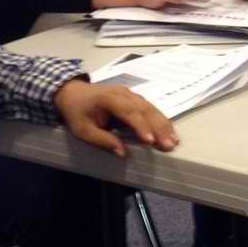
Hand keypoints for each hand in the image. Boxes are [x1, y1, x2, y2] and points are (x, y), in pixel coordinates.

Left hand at [55, 78, 177, 158]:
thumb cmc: (77, 112)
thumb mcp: (83, 130)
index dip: (141, 126)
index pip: (129, 112)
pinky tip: (169, 130)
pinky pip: (150, 107)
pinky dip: (160, 119)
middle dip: (159, 128)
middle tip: (170, 144)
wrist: (72, 92)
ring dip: (163, 124)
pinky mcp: (134, 97)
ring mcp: (130, 93)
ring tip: (174, 140)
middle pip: (145, 109)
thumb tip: (123, 154)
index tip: (151, 141)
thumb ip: (103, 140)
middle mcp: (123, 93)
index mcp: (109, 98)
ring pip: (151, 108)